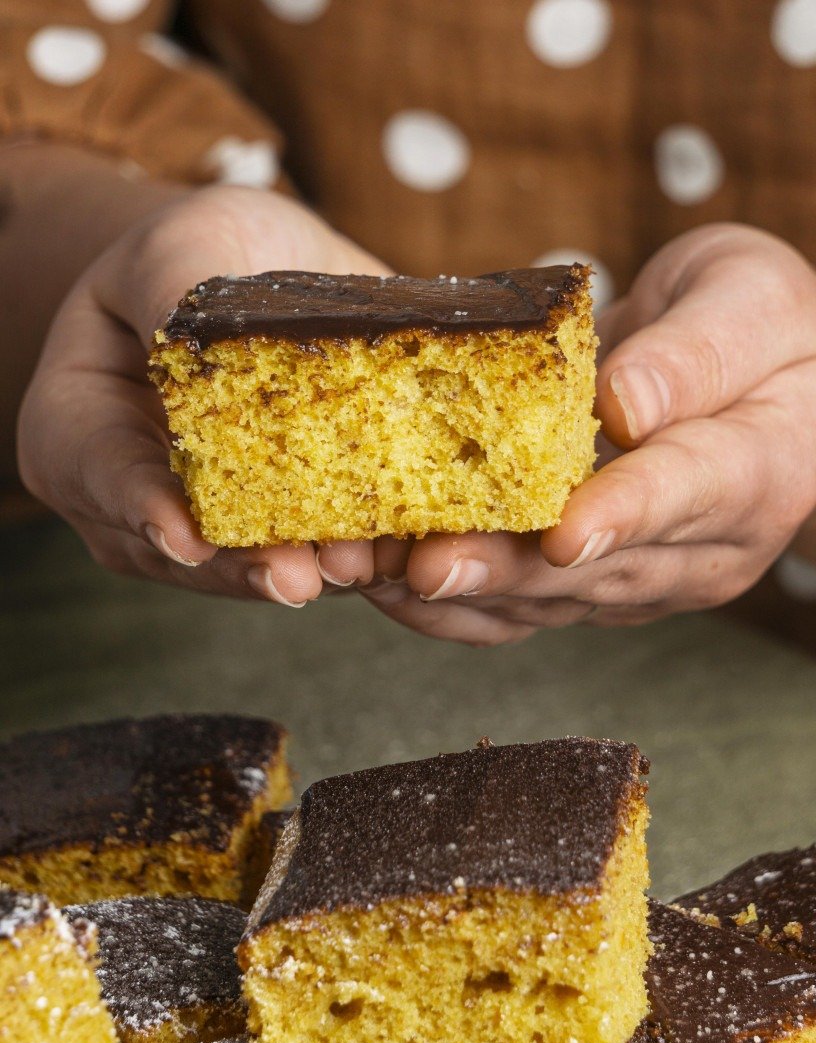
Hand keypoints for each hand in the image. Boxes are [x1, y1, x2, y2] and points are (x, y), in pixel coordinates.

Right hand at [17, 185, 386, 604]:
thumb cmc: (203, 253)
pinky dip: (355, 561)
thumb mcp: (184, 246)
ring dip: (312, 571)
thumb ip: (177, 293)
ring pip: (251, 569)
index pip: (101, 474)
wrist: (262, 275)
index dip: (143, 509)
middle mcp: (132, 497)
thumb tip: (198, 346)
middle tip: (297, 576)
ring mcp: (204, 528)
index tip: (188, 539)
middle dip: (244, 566)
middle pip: (180, 550)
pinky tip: (398, 557)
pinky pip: (311, 559)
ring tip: (359, 567)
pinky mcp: (279, 536)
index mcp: (78, 425)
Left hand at [363, 224, 815, 643]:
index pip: (686, 493)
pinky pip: (516, 611)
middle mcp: (701, 550)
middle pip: (595, 570)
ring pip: (544, 604)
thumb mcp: (748, 297)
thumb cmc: (755, 322)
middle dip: (504, 570)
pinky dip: (445, 602)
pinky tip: (379, 579)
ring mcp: (640, 580)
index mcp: (757, 472)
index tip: (560, 532)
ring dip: (456, 593)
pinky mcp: (589, 591)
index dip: (619, 514)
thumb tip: (627, 405)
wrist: (751, 375)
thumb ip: (698, 352)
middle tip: (424, 565)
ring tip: (373, 572)